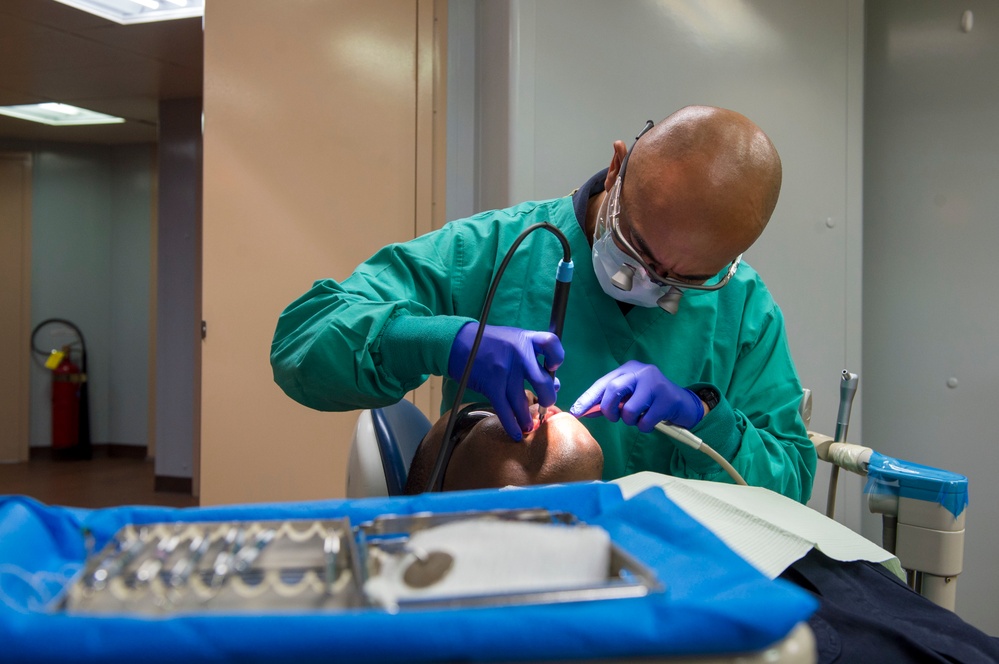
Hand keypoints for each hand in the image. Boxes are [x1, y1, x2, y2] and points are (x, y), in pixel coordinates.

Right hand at [448, 322, 563, 439]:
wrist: (459, 343)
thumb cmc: (491, 343)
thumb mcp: (514, 340)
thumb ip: (534, 358)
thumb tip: (556, 384)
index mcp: (526, 338)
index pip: (551, 343)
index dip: (557, 357)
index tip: (552, 367)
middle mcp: (519, 353)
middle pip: (543, 381)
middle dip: (548, 398)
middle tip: (546, 404)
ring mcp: (505, 369)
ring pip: (523, 401)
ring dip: (527, 418)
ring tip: (528, 426)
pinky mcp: (491, 384)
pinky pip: (505, 410)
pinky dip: (512, 425)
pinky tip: (516, 433)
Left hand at [569, 360, 703, 431]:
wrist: (683, 403)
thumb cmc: (651, 401)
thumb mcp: (630, 396)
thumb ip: (610, 401)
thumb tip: (585, 411)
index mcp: (629, 369)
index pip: (603, 383)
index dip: (588, 398)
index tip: (575, 412)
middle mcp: (642, 372)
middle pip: (613, 389)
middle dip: (609, 409)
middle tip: (614, 418)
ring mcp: (656, 384)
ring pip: (629, 409)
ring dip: (630, 421)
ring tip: (639, 417)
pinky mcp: (667, 399)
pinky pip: (645, 421)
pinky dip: (644, 427)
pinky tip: (651, 420)